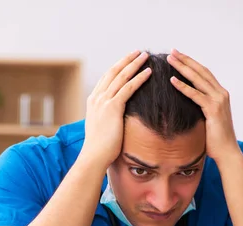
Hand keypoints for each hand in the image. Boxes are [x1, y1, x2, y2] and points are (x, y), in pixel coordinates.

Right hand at [80, 50, 151, 167]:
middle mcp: (97, 97)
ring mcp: (104, 101)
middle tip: (138, 52)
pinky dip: (139, 78)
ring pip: (121, 76)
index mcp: (93, 101)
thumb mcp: (101, 127)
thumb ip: (107, 117)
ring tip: (146, 56)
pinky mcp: (113, 108)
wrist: (94, 156)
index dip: (118, 67)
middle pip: (113, 72)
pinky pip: (128, 88)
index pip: (107, 78)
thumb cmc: (99, 147)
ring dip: (134, 64)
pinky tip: (149, 72)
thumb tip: (116, 118)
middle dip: (127, 60)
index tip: (128, 60)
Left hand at [167, 49, 239, 160]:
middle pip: (201, 71)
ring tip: (170, 60)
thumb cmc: (215, 139)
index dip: (191, 63)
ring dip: (183, 68)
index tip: (178, 56)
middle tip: (172, 51)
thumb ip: (201, 108)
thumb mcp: (208, 119)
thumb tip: (187, 105)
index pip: (204, 73)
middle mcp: (221, 94)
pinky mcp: (213, 110)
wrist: (227, 152)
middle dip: (186, 60)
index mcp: (220, 94)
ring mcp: (218, 101)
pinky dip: (183, 86)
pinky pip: (195, 95)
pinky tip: (172, 80)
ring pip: (198, 79)